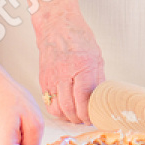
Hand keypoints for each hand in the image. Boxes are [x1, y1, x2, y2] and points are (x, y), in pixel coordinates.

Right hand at [36, 10, 104, 124]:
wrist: (56, 25)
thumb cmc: (77, 37)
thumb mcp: (96, 56)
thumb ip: (98, 79)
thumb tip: (101, 98)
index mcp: (82, 66)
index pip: (84, 99)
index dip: (89, 113)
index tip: (93, 118)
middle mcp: (65, 74)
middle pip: (70, 107)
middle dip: (79, 118)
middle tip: (85, 120)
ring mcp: (51, 78)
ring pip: (57, 108)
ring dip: (67, 117)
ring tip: (76, 116)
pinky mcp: (43, 80)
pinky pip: (48, 102)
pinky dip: (57, 110)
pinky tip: (65, 108)